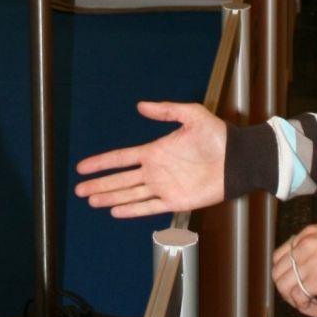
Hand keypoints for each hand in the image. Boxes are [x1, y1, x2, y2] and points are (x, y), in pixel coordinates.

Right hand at [75, 101, 226, 217]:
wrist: (238, 160)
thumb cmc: (218, 136)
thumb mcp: (191, 115)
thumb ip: (166, 110)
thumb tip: (140, 105)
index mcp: (155, 151)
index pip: (121, 158)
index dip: (101, 162)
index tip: (82, 166)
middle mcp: (156, 171)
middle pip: (120, 179)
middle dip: (98, 183)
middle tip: (79, 189)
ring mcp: (164, 187)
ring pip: (129, 194)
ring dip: (110, 197)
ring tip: (91, 200)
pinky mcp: (176, 200)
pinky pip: (149, 207)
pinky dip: (132, 210)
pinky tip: (116, 211)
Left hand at [272, 225, 316, 316]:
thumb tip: (315, 271)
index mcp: (308, 234)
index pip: (283, 254)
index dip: (287, 273)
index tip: (299, 283)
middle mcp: (303, 245)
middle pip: (278, 271)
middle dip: (287, 288)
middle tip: (302, 298)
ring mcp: (307, 262)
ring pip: (283, 286)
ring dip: (294, 301)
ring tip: (310, 306)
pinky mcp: (315, 280)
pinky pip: (297, 297)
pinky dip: (303, 307)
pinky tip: (316, 311)